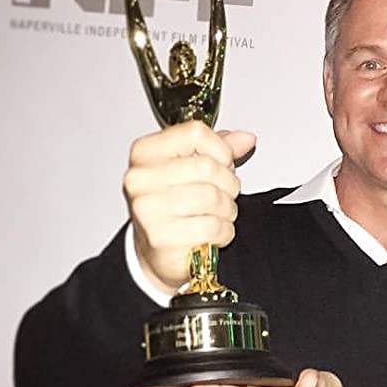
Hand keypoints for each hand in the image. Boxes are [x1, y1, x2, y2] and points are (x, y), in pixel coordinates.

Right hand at [124, 120, 255, 293]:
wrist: (155, 253)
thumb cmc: (172, 208)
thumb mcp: (191, 169)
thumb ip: (218, 149)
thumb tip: (245, 139)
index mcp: (145, 153)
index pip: (195, 133)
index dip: (221, 149)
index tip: (224, 163)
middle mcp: (141, 178)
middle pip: (207, 166)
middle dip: (228, 184)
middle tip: (225, 195)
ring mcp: (148, 208)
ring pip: (213, 197)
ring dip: (228, 209)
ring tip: (220, 214)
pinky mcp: (161, 236)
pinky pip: (212, 226)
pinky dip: (224, 231)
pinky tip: (215, 233)